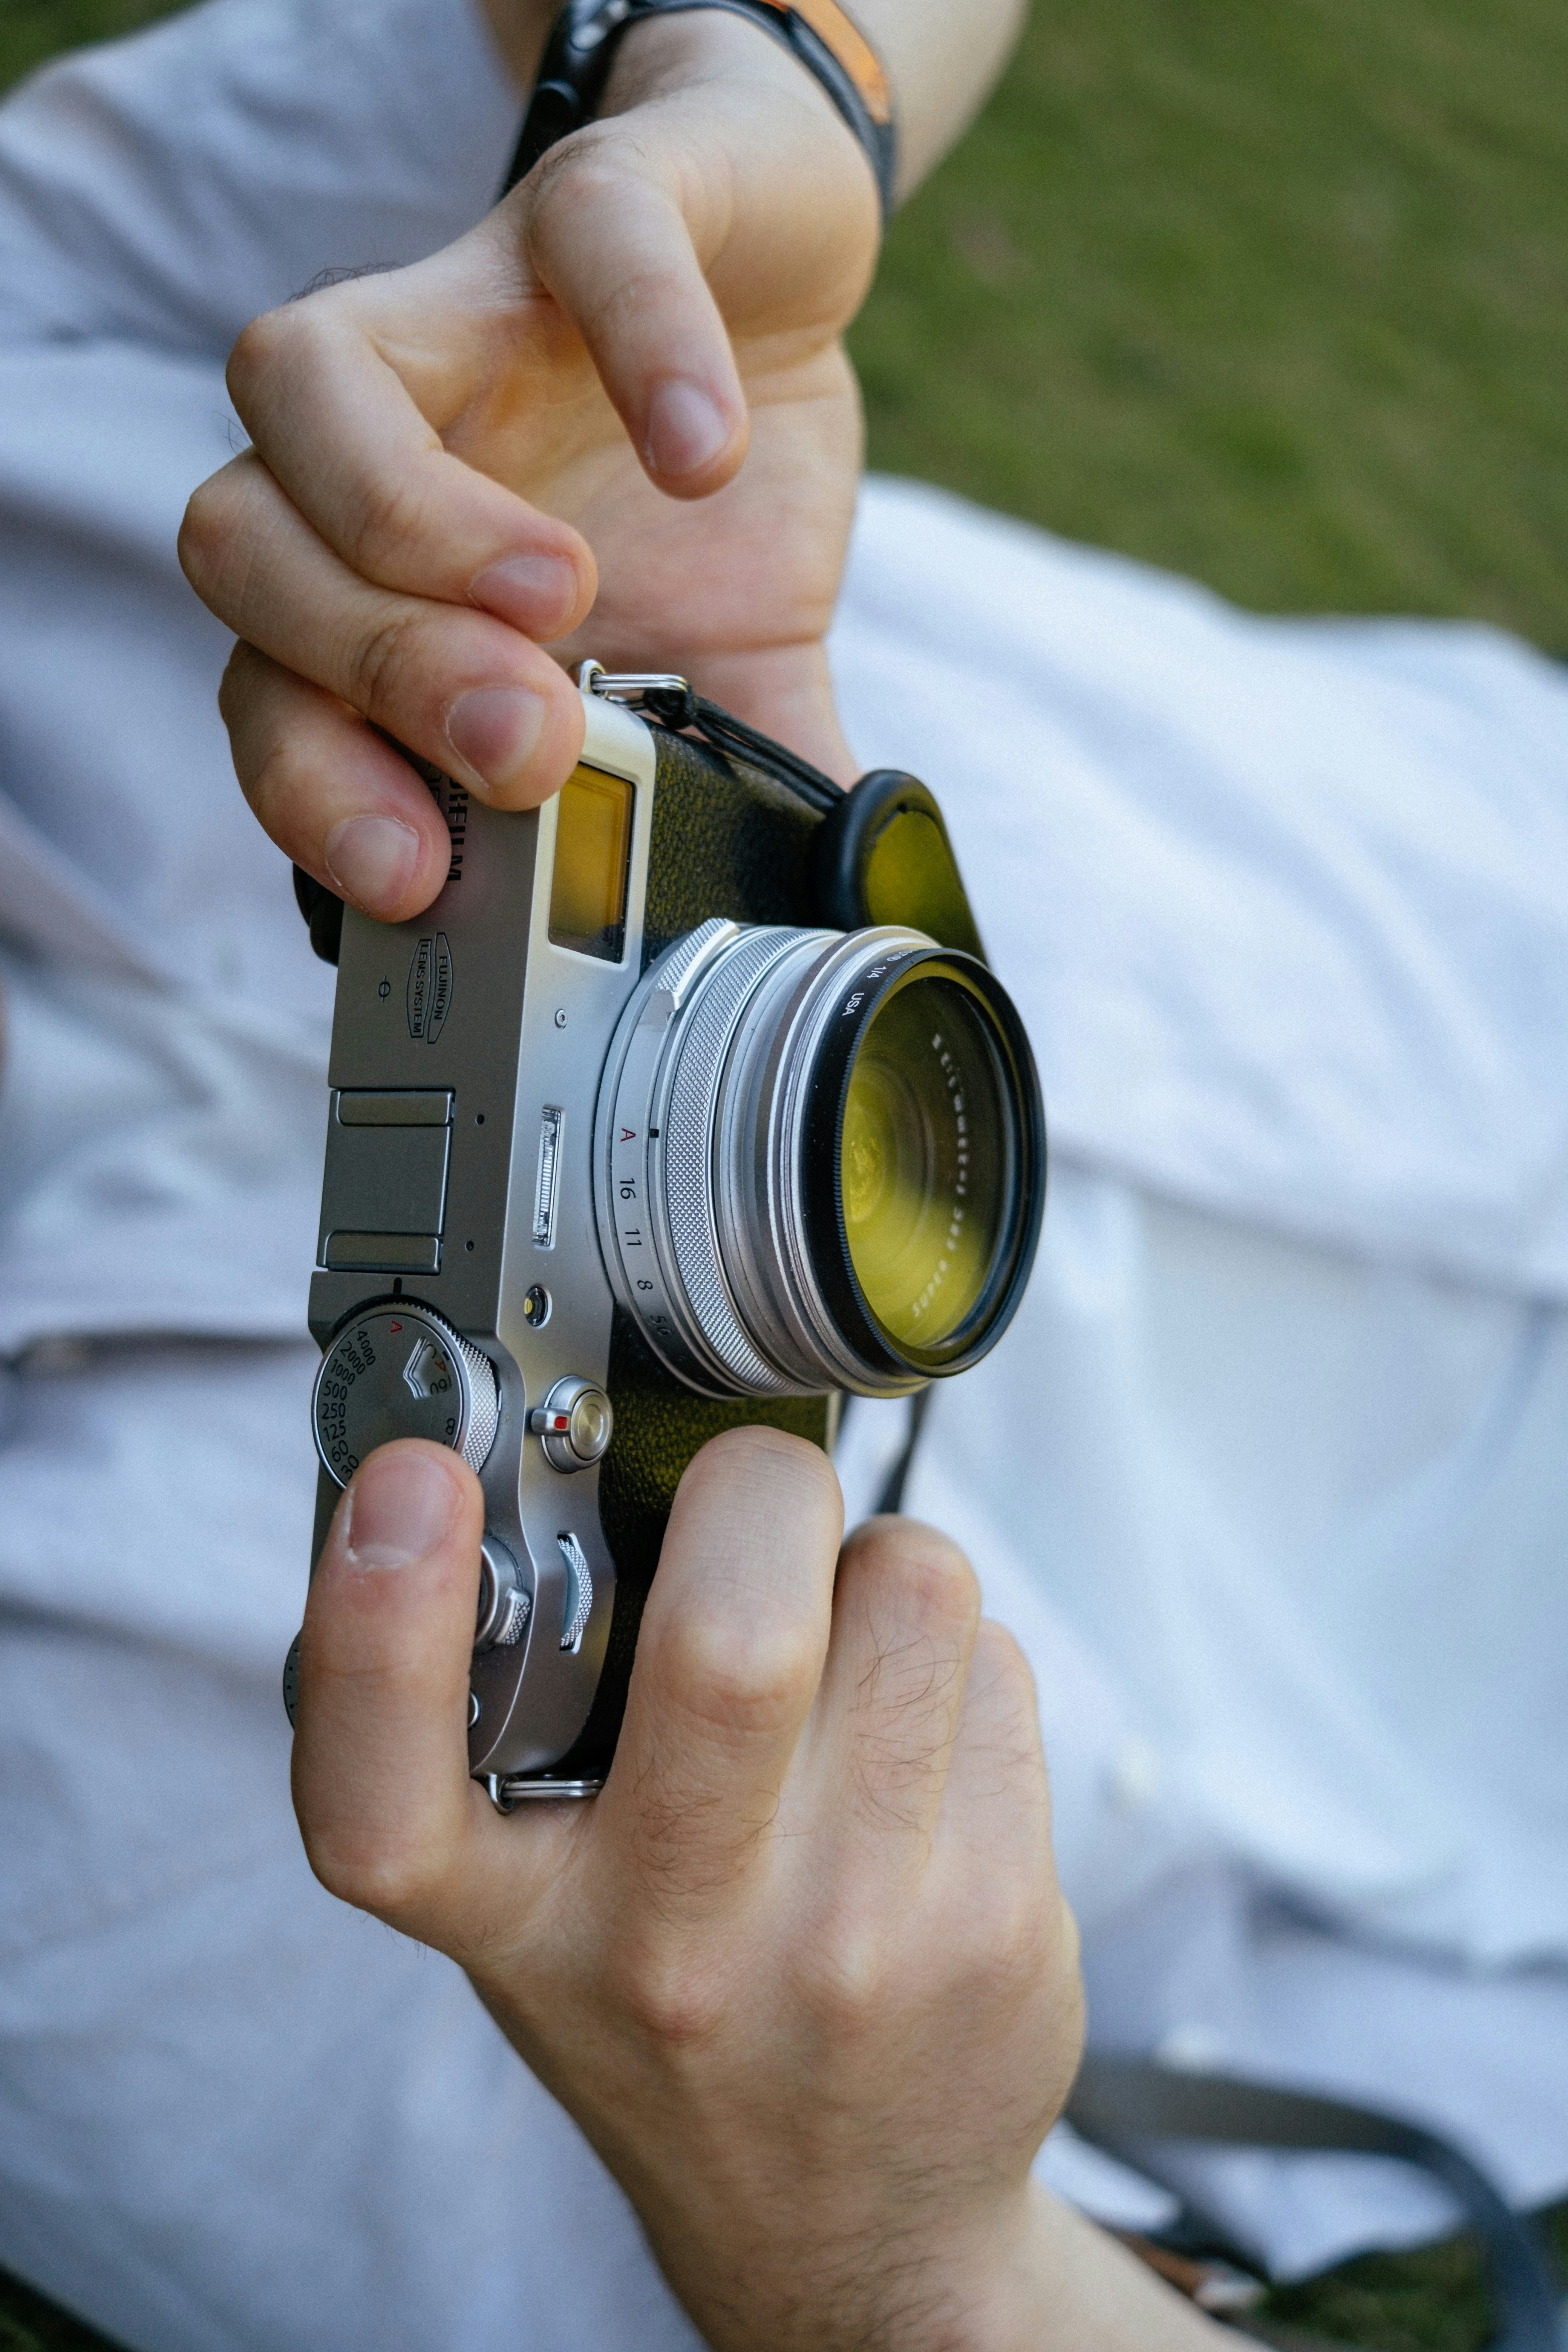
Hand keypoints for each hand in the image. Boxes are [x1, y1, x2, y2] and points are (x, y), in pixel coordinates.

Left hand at [179, 10, 876, 925]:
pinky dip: (643, 347)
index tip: (414, 877)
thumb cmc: (715, 487)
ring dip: (414, 520)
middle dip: (376, 669)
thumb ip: (741, 798)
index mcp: (390, 589)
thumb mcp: (732, 673)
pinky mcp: (589, 204)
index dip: (312, 789)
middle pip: (242, 548)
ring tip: (568, 603)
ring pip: (300, 384)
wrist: (774, 263)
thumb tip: (806, 940)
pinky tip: (706, 457)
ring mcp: (460, 313)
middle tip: (525, 745)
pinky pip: (581, 239)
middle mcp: (372, 454)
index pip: (267, 694)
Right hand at [290, 1432, 1224, 2350]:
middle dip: (757, 1491)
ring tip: (845, 1644)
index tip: (408, 1487)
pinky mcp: (1000, 1918)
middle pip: (735, 1635)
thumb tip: (577, 1476)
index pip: (389, 1794)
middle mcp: (679, 1943)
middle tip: (748, 1502)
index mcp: (519, 1928)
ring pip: (909, 1589)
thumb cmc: (678, 2019)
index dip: (378, 1622)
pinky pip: (996, 1660)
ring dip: (879, 1565)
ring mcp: (855, 1936)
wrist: (855, 2232)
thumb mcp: (543, 1910)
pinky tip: (920, 1742)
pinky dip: (958, 1654)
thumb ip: (524, 1726)